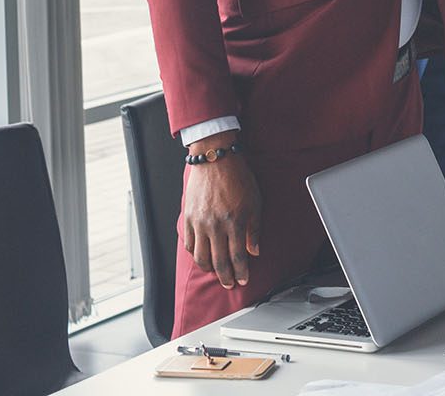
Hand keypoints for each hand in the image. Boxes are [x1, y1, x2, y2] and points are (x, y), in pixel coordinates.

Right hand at [180, 134, 262, 289]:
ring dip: (209, 269)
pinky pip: (190, 244)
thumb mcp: (255, 202)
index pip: (238, 256)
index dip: (241, 272)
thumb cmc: (237, 178)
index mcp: (235, 222)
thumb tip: (255, 251)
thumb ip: (254, 229)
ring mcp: (200, 223)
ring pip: (201, 257)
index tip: (243, 280)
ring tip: (215, 273)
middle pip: (219, 261)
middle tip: (229, 283)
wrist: (215, 159)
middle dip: (226, 277)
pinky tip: (202, 258)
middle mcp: (216, 225)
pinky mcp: (189, 218)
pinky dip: (195, 255)